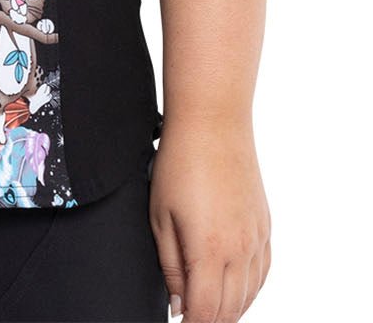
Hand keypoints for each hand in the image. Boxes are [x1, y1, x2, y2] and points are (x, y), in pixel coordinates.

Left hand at [149, 120, 270, 322]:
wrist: (213, 123)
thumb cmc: (180, 163)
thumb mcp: (160, 216)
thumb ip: (170, 266)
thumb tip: (179, 306)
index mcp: (210, 251)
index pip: (205, 313)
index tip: (178, 322)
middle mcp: (240, 251)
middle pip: (229, 310)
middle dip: (209, 320)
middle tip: (190, 316)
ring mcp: (257, 239)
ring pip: (249, 295)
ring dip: (230, 310)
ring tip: (209, 310)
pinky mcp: (265, 225)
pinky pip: (263, 272)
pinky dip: (250, 289)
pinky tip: (237, 290)